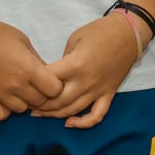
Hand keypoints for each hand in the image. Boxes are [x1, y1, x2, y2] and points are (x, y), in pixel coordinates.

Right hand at [0, 10, 62, 121]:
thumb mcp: (23, 41)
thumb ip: (37, 60)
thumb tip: (48, 74)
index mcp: (28, 68)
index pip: (55, 90)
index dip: (56, 85)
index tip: (50, 79)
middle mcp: (16, 85)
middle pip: (40, 102)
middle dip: (42, 93)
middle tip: (36, 83)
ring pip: (21, 110)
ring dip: (23, 101)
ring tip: (18, 88)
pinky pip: (0, 116)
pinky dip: (5, 110)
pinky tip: (4, 98)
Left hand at [32, 13, 140, 127]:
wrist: (128, 33)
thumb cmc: (100, 31)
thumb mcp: (75, 38)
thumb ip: (64, 59)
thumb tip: (56, 74)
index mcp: (75, 65)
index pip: (49, 80)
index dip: (35, 83)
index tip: (26, 83)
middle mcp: (86, 82)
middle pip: (57, 101)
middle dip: (40, 104)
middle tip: (27, 102)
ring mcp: (98, 91)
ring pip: (73, 111)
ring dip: (54, 114)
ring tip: (39, 113)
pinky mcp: (108, 94)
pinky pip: (96, 115)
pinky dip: (83, 123)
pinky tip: (70, 123)